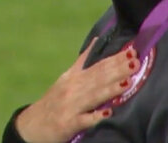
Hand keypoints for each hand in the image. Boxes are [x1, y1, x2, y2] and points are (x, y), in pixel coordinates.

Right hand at [15, 39, 135, 142]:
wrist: (32, 125)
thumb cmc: (53, 101)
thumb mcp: (66, 78)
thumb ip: (82, 62)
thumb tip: (97, 41)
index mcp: (74, 77)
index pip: (98, 66)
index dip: (115, 59)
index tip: (131, 51)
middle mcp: (73, 89)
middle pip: (98, 78)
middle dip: (118, 70)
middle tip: (135, 61)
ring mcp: (70, 106)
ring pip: (93, 96)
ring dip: (110, 89)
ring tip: (127, 82)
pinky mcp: (68, 123)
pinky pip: (84, 120)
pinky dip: (95, 116)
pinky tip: (108, 112)